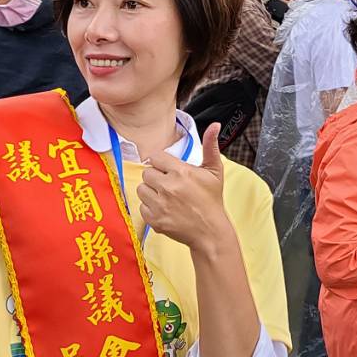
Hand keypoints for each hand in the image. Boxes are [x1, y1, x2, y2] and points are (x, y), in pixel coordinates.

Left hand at [137, 123, 233, 254]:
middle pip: (147, 173)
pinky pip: (142, 207)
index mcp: (181, 172)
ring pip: (141, 189)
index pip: (155, 157)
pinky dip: (150, 208)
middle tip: (169, 185)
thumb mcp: (214, 171)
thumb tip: (214, 125)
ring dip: (151, 192)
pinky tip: (164, 209)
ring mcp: (160, 205)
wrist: (210, 231)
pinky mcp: (155, 220)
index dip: (162, 163)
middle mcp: (169, 187)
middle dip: (156, 178)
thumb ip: (210, 146)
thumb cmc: (212, 200)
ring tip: (165, 197)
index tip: (169, 171)